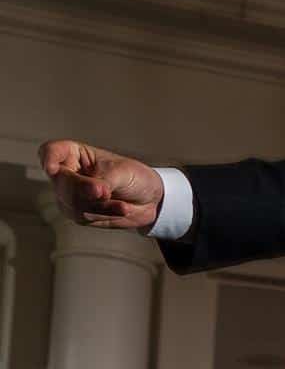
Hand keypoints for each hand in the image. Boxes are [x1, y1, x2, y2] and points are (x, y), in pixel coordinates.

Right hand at [40, 140, 165, 231]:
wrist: (151, 200)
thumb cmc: (134, 177)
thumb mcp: (121, 172)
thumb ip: (103, 181)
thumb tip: (91, 192)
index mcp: (73, 154)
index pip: (50, 151)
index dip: (48, 159)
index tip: (53, 169)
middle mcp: (67, 173)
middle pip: (60, 182)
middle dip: (83, 189)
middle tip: (105, 191)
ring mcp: (69, 195)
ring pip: (71, 203)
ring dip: (100, 206)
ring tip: (122, 204)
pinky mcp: (78, 213)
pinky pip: (83, 217)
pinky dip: (105, 214)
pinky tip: (122, 209)